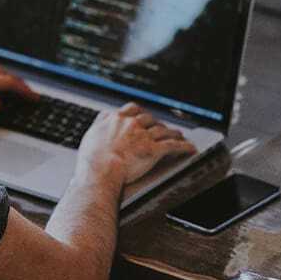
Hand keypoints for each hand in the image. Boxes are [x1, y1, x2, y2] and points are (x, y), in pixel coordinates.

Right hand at [78, 102, 196, 185]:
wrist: (101, 169)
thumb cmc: (92, 158)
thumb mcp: (91, 135)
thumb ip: (99, 124)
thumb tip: (102, 119)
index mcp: (116, 119)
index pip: (131, 109)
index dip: (139, 112)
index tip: (142, 114)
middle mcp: (131, 124)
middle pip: (149, 119)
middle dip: (156, 123)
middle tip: (161, 127)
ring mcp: (144, 136)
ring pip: (162, 131)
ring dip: (172, 132)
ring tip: (178, 135)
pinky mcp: (154, 149)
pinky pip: (172, 146)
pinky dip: (183, 146)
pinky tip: (189, 147)